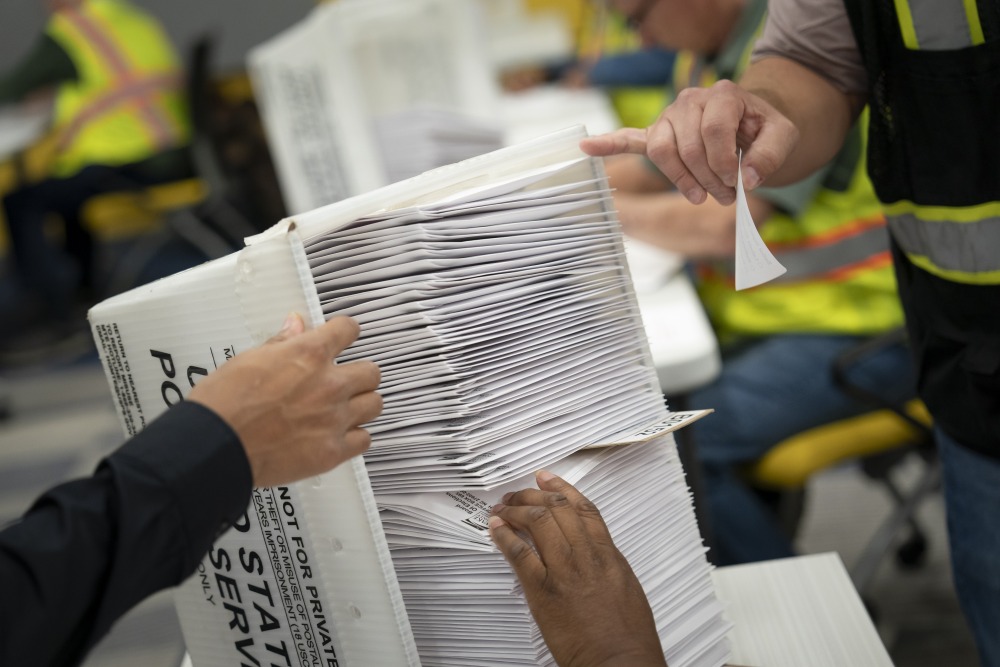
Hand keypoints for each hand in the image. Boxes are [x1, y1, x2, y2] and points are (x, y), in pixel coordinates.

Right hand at [188, 313, 381, 486]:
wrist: (215, 446)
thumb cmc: (224, 404)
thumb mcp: (248, 360)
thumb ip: (281, 343)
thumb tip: (296, 324)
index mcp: (309, 355)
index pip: (348, 330)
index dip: (345, 332)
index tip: (343, 337)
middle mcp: (329, 384)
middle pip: (372, 372)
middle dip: (359, 374)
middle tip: (344, 381)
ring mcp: (335, 419)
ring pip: (374, 404)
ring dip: (362, 404)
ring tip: (345, 409)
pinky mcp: (333, 451)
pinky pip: (365, 439)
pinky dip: (354, 437)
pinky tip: (338, 435)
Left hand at [490, 471, 666, 666]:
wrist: (619, 662)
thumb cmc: (627, 635)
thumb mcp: (625, 587)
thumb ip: (606, 563)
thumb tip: (591, 550)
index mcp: (608, 555)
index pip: (583, 509)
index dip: (562, 488)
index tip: (547, 478)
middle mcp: (587, 556)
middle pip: (557, 508)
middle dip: (532, 495)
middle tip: (518, 493)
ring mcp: (564, 571)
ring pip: (538, 522)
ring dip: (515, 510)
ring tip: (503, 508)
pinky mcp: (544, 591)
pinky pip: (520, 554)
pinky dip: (505, 537)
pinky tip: (496, 529)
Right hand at [581, 79, 798, 205]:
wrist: (752, 123)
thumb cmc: (765, 130)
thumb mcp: (784, 137)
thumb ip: (771, 155)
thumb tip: (749, 179)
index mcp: (722, 95)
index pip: (712, 132)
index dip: (722, 163)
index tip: (737, 184)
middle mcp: (691, 100)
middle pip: (687, 147)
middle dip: (707, 178)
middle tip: (727, 197)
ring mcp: (670, 117)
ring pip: (663, 152)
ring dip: (681, 179)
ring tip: (700, 196)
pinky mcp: (657, 134)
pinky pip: (629, 138)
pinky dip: (608, 143)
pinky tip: (586, 147)